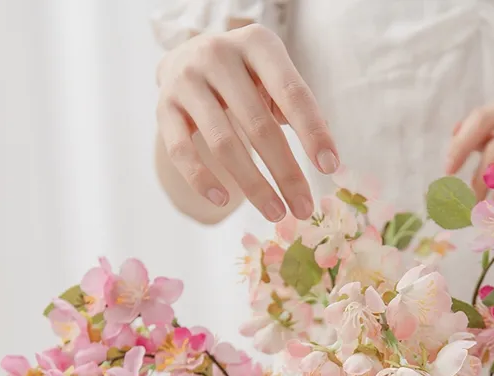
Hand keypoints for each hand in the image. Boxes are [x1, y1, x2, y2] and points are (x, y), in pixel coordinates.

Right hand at [156, 24, 338, 220]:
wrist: (187, 59)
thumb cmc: (246, 78)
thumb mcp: (274, 78)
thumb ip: (297, 108)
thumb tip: (325, 157)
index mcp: (257, 44)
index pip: (291, 92)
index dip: (313, 132)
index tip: (330, 168)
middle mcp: (218, 55)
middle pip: (258, 125)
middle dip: (286, 173)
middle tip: (304, 209)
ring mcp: (186, 80)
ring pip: (223, 144)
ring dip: (253, 186)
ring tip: (276, 213)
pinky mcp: (163, 106)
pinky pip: (182, 151)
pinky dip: (202, 180)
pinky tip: (224, 201)